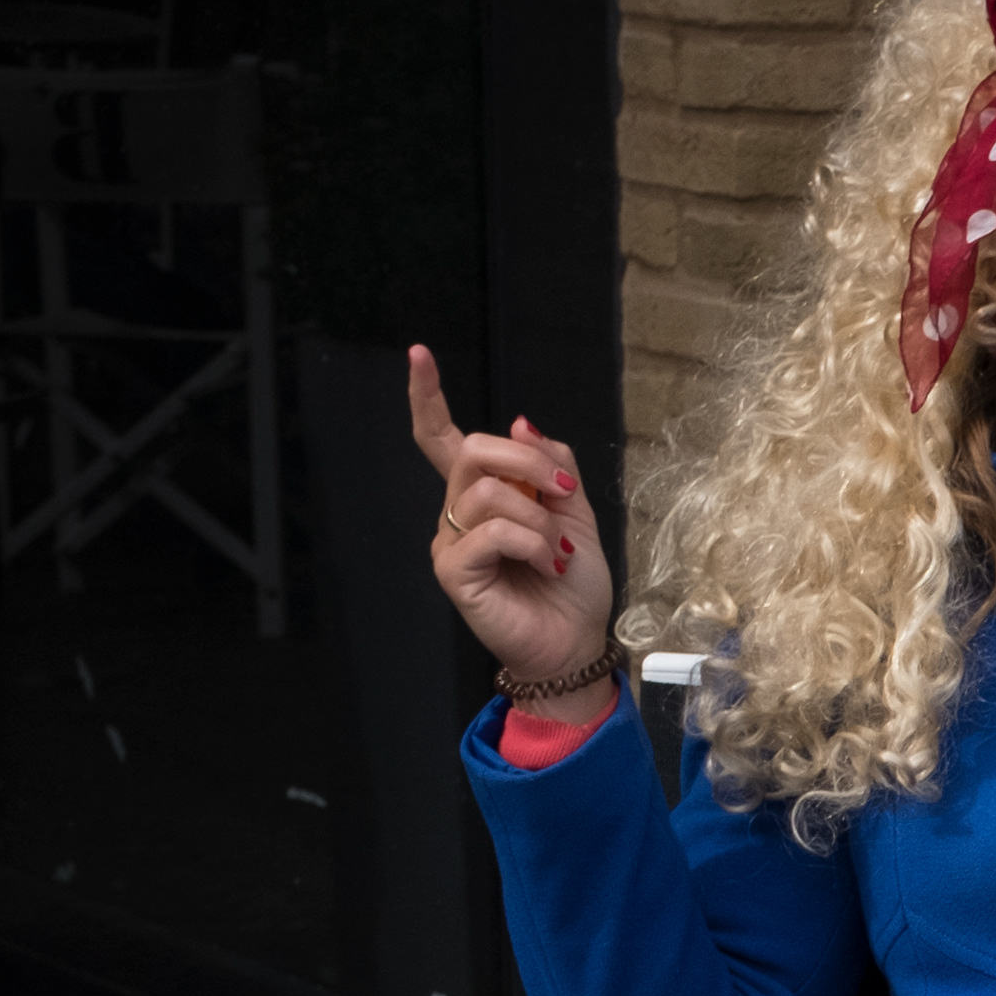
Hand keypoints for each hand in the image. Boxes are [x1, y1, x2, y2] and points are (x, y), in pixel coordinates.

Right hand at [409, 346, 614, 687]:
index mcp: (484, 492)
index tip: (419, 354)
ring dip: (539, 517)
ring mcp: (452, 541)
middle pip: (473, 451)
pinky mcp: (455, 571)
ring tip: (556, 549)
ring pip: (488, 493)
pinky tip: (546, 563)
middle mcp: (459, 512)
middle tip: (563, 490)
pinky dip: (530, 542)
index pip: (442, 437)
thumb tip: (521, 422)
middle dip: (528, 461)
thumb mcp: (575, 512)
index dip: (426, 395)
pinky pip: (490, 532)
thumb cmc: (572, 585)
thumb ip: (552, 464)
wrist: (577, 642)